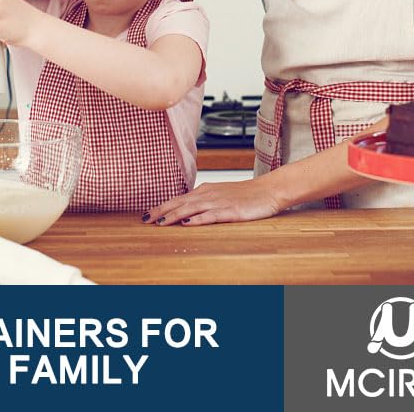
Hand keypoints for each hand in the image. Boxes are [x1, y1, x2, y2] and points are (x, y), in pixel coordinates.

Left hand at [144, 178, 283, 225]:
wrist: (268, 190)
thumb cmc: (245, 194)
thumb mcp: (219, 195)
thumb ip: (202, 201)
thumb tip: (185, 209)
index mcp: (204, 191)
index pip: (177, 199)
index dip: (161, 207)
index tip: (146, 214)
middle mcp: (208, 195)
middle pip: (180, 203)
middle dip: (161, 211)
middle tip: (145, 220)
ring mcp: (219, 203)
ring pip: (191, 209)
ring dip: (175, 215)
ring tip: (161, 223)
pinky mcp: (230, 211)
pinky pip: (211, 216)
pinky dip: (198, 219)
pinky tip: (188, 223)